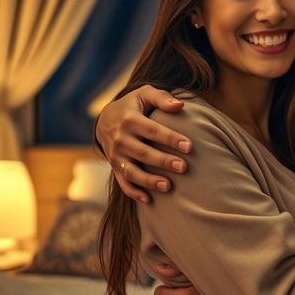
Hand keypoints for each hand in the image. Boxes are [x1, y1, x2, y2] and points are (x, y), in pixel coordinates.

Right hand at [96, 85, 190, 203]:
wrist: (105, 118)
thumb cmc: (134, 105)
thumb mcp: (145, 94)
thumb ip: (162, 98)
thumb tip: (180, 105)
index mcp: (130, 119)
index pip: (153, 131)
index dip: (171, 139)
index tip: (189, 146)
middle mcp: (120, 139)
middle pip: (143, 152)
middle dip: (163, 161)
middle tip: (183, 167)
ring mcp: (116, 155)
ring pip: (132, 171)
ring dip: (149, 180)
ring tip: (168, 186)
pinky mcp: (115, 167)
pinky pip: (123, 182)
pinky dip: (134, 193)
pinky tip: (149, 200)